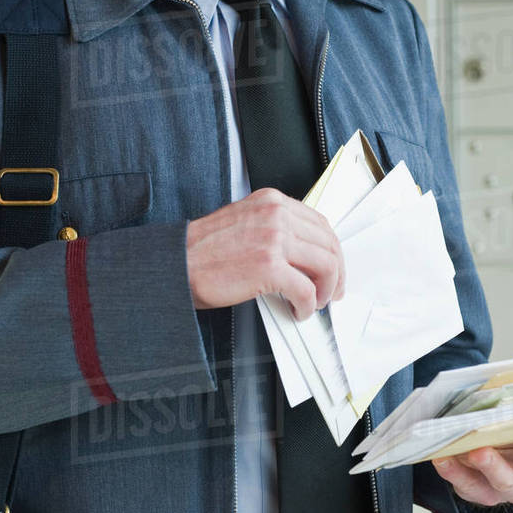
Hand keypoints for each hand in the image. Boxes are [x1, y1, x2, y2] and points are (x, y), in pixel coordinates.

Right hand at [186, 188, 344, 319]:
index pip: (320, 222)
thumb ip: (275, 228)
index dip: (331, 250)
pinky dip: (307, 305)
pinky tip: (297, 311)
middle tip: (331, 292)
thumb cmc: (203, 251)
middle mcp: (276, 214)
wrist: (176, 263)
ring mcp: (274, 238)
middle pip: (328, 243)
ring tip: (314, 303)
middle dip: (336, 272)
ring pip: (325, 265)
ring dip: (325, 289)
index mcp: (271, 201)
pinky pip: (305, 289)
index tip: (332, 268)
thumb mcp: (245, 222)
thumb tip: (304, 253)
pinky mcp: (269, 265)